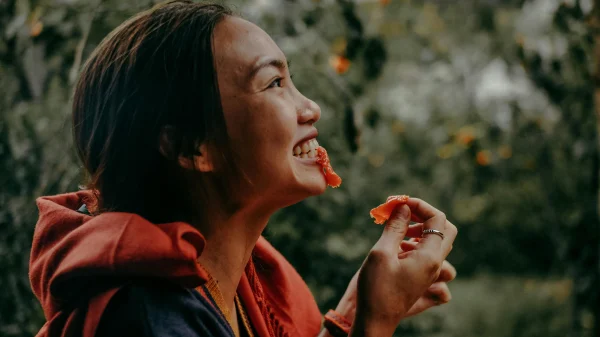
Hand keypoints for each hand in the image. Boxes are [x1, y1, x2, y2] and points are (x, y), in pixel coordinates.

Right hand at [349, 198, 457, 336]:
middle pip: (445, 229)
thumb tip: (404, 206)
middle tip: (403, 215)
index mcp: (430, 257)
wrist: (375, 321)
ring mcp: (430, 272)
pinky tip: (397, 249)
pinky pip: (429, 254)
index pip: (437, 218)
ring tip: (399, 234)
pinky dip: (417, 245)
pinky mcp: (422, 278)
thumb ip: (395, 227)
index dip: (419, 205)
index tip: (398, 202)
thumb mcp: (381, 253)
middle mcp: (435, 264)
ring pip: (438, 242)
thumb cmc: (376, 289)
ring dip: (421, 231)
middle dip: (425, 216)